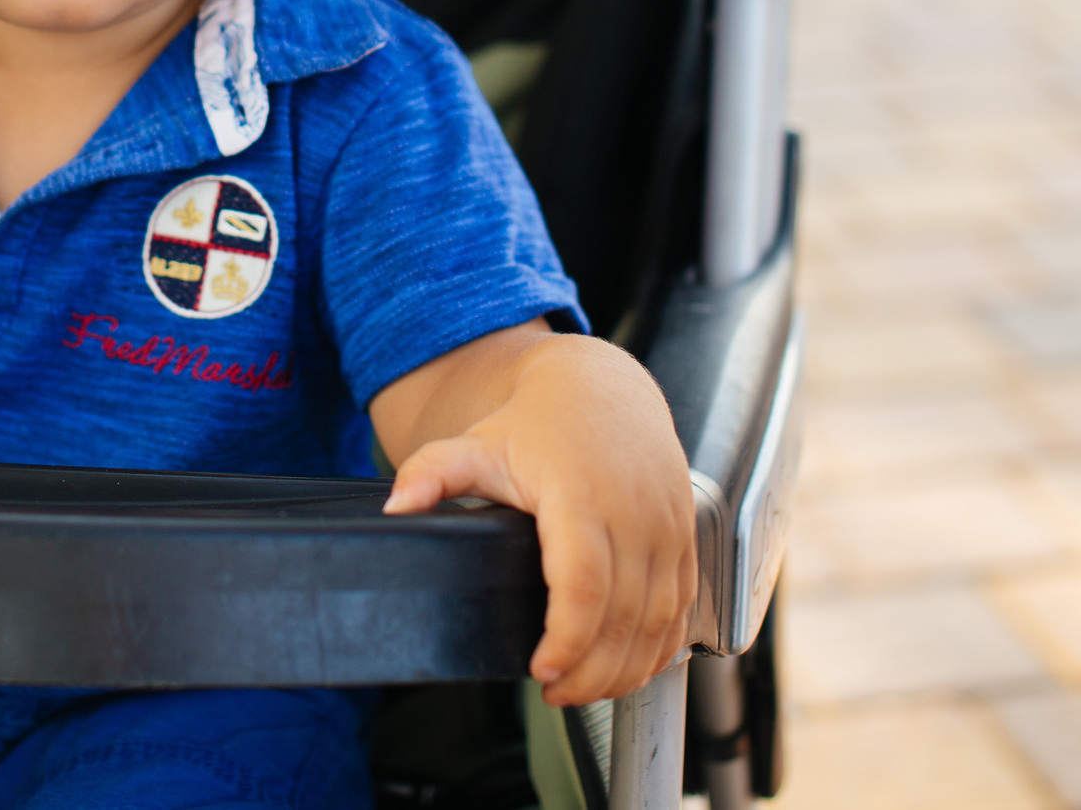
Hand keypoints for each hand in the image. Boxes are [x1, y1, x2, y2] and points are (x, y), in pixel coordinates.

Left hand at [382, 336, 696, 702]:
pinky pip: (683, 604)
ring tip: (587, 690)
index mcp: (580, 494)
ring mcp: (667, 524)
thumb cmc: (537, 422)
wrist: (602, 387)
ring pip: (660, 618)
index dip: (567, 639)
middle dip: (592, 670)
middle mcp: (633, 511)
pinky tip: (632, 668)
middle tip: (557, 694)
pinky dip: (662, 645)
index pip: (583, 586)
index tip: (541, 670)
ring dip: (628, 667)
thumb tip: (394, 508)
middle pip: (624, 615)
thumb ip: (431, 474)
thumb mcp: (476, 444)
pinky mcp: (686, 535)